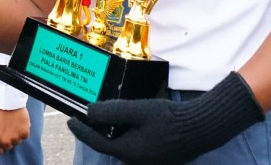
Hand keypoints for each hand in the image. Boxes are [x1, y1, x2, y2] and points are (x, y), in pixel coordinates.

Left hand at [0, 106, 29, 156]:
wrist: (6, 101)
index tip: (0, 138)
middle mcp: (4, 142)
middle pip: (7, 147)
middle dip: (6, 140)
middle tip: (6, 128)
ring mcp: (15, 138)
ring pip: (16, 142)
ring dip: (15, 135)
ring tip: (12, 123)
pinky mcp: (24, 133)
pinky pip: (24, 136)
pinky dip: (22, 131)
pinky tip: (18, 122)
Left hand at [67, 72, 264, 164]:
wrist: (201, 129)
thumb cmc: (169, 119)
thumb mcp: (138, 111)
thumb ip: (111, 112)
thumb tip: (89, 112)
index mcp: (127, 151)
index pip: (95, 141)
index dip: (80, 129)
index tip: (69, 119)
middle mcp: (134, 160)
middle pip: (108, 143)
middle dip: (96, 129)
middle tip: (87, 114)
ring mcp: (146, 161)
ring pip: (121, 144)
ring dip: (113, 130)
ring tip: (107, 114)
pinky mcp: (155, 156)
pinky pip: (133, 145)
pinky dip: (126, 133)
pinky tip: (129, 120)